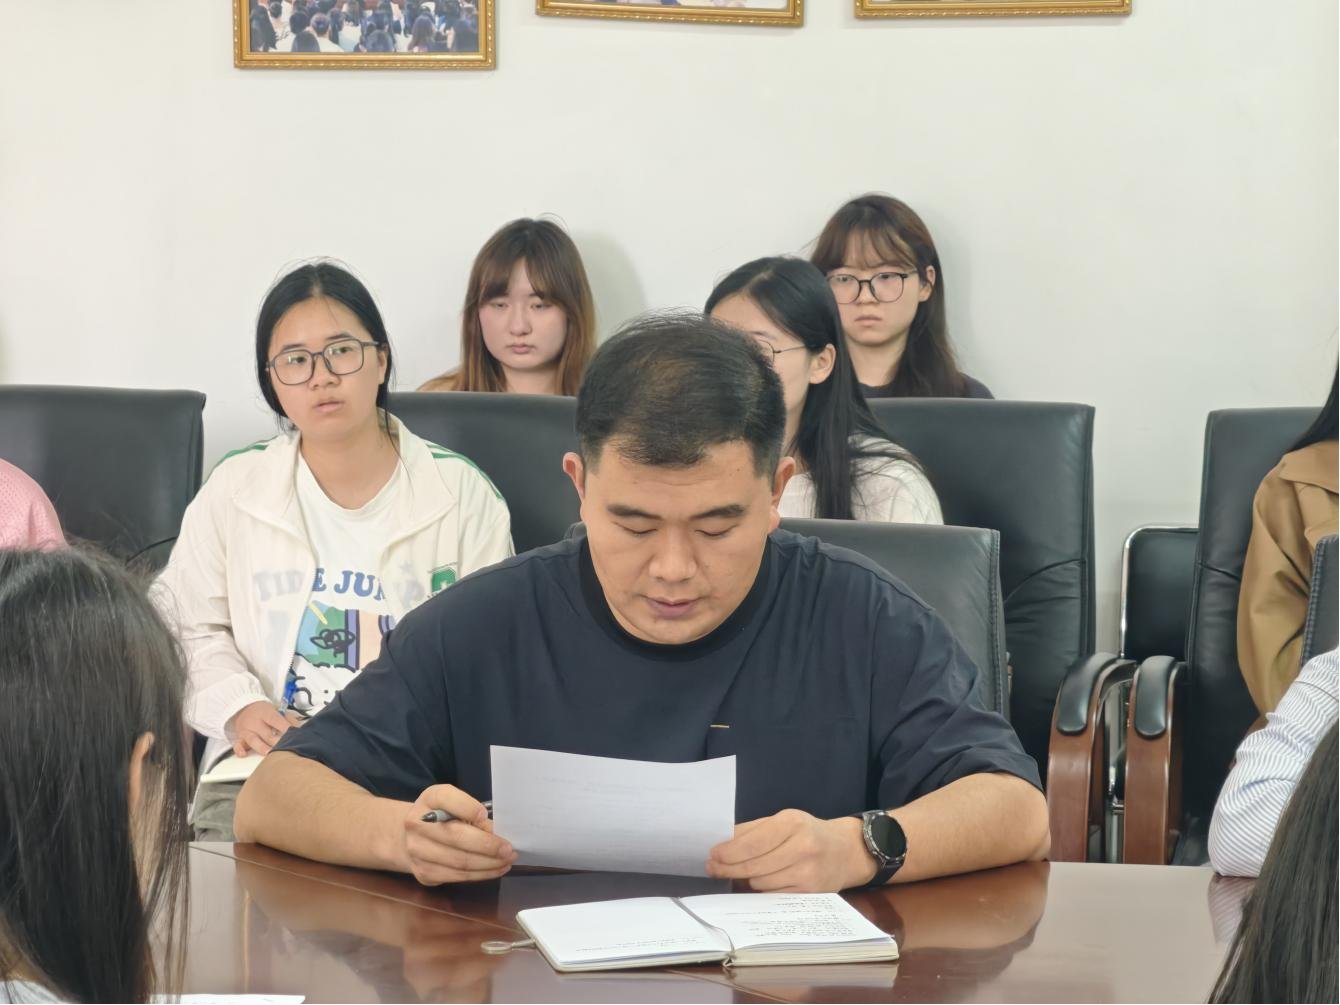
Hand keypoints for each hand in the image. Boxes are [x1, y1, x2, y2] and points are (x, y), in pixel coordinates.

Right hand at [226, 701, 300, 756]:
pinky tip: (243, 754)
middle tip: (285, 748)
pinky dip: (239, 749)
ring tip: (270, 754)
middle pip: (266, 733)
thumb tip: (299, 728)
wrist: (244, 707)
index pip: (276, 720)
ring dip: (262, 747)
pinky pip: (238, 744)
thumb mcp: (277, 709)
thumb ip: (289, 718)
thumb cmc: (263, 711)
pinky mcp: (240, 737)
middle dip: (276, 742)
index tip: (293, 734)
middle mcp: (255, 722)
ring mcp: (246, 730)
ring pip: (253, 740)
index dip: (285, 728)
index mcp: (265, 713)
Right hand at [403, 784, 515, 885]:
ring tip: (506, 861)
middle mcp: (418, 824)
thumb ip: (471, 813)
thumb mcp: (454, 803)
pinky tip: (494, 870)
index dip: (469, 808)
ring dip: (488, 864)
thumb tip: (495, 833)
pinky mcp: (424, 873)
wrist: (410, 836)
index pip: (448, 799)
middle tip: (509, 849)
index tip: (486, 816)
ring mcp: (418, 851)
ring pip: (460, 862)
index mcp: (430, 799)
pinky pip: (457, 877)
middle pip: (456, 837)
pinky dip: (480, 874)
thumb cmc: (442, 816)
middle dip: (488, 845)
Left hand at [706, 809, 876, 891]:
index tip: (713, 855)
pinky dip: (763, 890)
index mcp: (792, 823)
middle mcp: (802, 848)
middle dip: (729, 868)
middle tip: (714, 869)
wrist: (847, 851)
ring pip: (761, 883)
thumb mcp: (784, 820)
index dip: (729, 852)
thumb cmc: (808, 833)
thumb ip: (752, 830)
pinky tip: (760, 882)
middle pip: (754, 866)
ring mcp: (808, 873)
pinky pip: (774, 896)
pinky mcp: (811, 893)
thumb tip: (722, 843)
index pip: (752, 842)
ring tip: (742, 872)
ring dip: (747, 879)